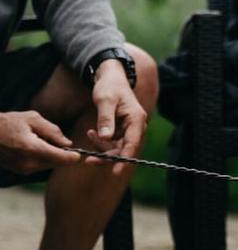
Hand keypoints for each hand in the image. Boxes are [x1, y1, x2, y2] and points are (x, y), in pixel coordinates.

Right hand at [0, 111, 78, 174]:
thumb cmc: (8, 123)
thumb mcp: (33, 119)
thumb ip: (53, 132)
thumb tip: (68, 144)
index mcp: (33, 149)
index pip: (63, 159)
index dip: (75, 156)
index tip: (81, 152)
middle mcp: (30, 163)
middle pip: (58, 163)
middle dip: (63, 154)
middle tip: (57, 140)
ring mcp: (24, 169)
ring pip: (50, 165)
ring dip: (53, 156)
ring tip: (41, 140)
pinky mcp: (21, 171)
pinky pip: (41, 166)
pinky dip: (44, 158)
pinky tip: (35, 146)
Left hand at [85, 60, 148, 175]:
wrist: (110, 77)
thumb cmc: (109, 87)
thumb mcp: (105, 101)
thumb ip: (105, 120)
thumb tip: (105, 138)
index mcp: (136, 119)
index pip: (132, 143)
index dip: (125, 158)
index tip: (116, 171)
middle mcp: (136, 126)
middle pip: (125, 149)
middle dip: (108, 156)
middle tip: (89, 161)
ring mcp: (130, 128)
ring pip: (119, 147)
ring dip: (103, 148)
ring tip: (88, 135)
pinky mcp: (123, 129)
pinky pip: (114, 142)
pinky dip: (102, 142)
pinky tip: (90, 133)